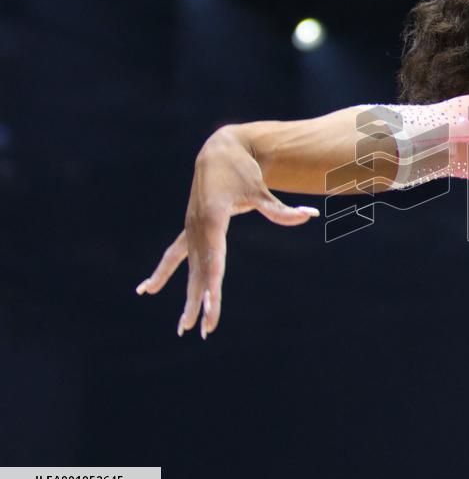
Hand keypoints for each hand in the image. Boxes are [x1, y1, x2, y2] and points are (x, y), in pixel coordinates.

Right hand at [135, 126, 319, 338]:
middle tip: (202, 330)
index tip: (211, 310)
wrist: (219, 149)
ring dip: (185, 296)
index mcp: (212, 220)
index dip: (213, 289)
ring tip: (181, 327)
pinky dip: (163, 273)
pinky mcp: (190, 228)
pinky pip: (174, 255)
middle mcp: (196, 228)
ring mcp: (191, 229)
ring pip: (186, 269)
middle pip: (199, 272)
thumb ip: (281, 209)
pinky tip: (146, 289)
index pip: (214, 263)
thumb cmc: (242, 170)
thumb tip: (310, 215)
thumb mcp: (260, 189)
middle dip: (200, 302)